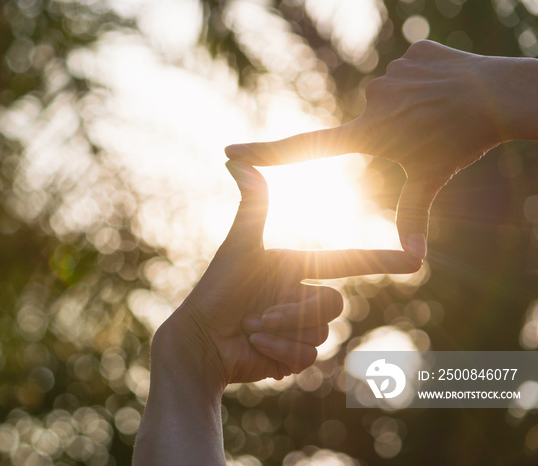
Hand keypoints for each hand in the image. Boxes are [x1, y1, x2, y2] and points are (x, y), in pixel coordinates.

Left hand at [156, 160, 420, 389]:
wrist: (200, 341)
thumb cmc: (216, 291)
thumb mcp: (240, 247)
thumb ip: (251, 206)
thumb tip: (235, 160)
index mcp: (297, 267)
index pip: (349, 262)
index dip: (382, 261)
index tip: (415, 258)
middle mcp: (303, 295)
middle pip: (334, 304)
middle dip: (295, 312)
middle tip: (258, 316)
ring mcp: (301, 327)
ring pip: (322, 332)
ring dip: (283, 333)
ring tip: (251, 330)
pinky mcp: (295, 355)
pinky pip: (308, 355)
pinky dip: (279, 353)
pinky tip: (254, 348)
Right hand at [225, 41, 529, 258]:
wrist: (501, 96)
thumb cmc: (462, 144)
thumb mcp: (431, 181)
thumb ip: (413, 217)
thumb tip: (413, 261)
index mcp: (369, 136)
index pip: (304, 148)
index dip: (265, 152)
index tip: (231, 151)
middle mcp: (372, 102)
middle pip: (372, 119)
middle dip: (394, 126)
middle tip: (425, 131)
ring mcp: (391, 72)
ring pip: (393, 92)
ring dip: (411, 102)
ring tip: (438, 109)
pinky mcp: (412, 50)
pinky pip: (409, 67)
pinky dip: (424, 77)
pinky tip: (444, 85)